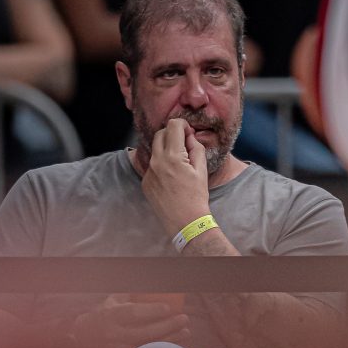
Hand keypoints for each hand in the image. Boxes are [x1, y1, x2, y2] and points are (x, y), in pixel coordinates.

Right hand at [72, 294, 190, 347]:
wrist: (80, 341)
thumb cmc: (102, 316)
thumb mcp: (111, 302)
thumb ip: (130, 295)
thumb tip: (155, 285)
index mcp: (110, 316)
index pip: (133, 314)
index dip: (152, 311)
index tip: (169, 307)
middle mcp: (113, 334)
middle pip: (145, 332)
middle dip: (168, 326)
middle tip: (184, 318)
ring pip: (148, 347)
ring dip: (170, 340)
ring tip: (186, 331)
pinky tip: (175, 344)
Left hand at [140, 119, 210, 235]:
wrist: (186, 222)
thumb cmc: (197, 197)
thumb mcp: (202, 170)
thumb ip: (195, 148)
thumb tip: (189, 136)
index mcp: (172, 157)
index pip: (173, 126)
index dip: (183, 125)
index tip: (188, 133)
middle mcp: (157, 162)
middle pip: (160, 133)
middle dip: (172, 134)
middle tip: (183, 145)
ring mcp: (148, 172)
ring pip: (154, 149)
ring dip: (166, 149)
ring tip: (178, 163)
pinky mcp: (145, 182)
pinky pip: (151, 165)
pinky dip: (161, 164)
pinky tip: (171, 178)